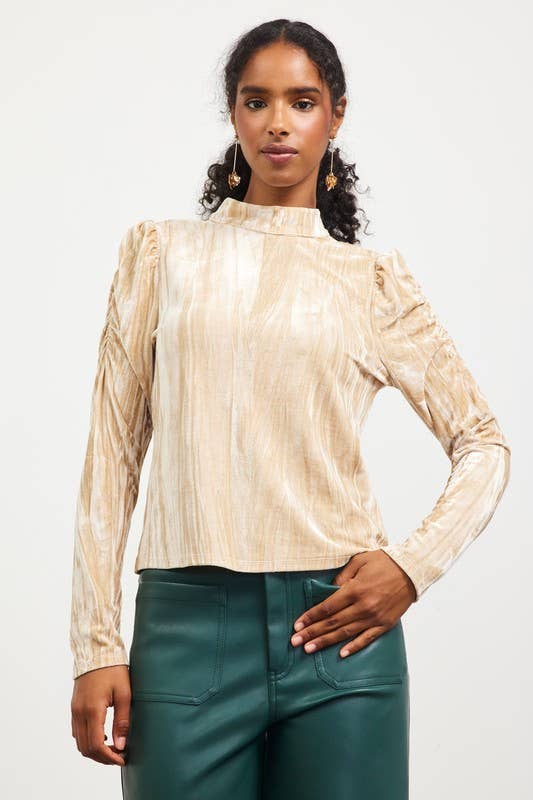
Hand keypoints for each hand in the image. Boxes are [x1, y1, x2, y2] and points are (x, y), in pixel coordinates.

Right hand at [71, 665, 130, 765]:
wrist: (96, 651)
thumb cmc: (113, 670)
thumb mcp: (124, 693)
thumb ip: (122, 721)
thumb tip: (120, 745)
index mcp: (92, 710)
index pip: (96, 745)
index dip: (108, 757)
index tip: (122, 758)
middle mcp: (79, 713)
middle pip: (86, 748)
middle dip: (102, 757)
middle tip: (119, 755)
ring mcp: (75, 710)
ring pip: (79, 742)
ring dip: (94, 750)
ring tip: (113, 747)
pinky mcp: (74, 707)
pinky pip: (77, 731)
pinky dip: (88, 739)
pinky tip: (103, 735)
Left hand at [291, 550, 416, 657]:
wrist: (412, 570)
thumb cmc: (384, 562)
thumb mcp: (359, 561)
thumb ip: (341, 576)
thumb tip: (328, 591)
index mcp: (354, 590)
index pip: (327, 608)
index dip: (310, 617)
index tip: (297, 625)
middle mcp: (363, 606)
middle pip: (332, 623)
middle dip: (311, 633)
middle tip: (295, 642)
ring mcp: (374, 617)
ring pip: (345, 633)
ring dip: (326, 642)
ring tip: (309, 649)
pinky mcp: (385, 624)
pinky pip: (367, 639)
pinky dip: (354, 647)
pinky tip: (341, 654)